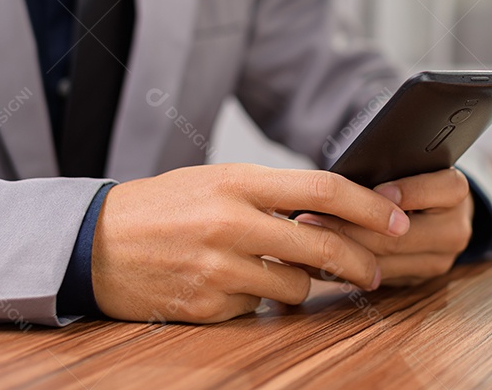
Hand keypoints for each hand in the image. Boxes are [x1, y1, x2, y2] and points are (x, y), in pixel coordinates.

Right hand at [91, 163, 409, 323]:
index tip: (398, 218)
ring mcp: (219, 268)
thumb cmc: (163, 206)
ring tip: (285, 273)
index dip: (369, 207)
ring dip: (303, 285)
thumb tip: (332, 210)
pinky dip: (261, 301)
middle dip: (361, 262)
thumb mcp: (216, 181)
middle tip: (376, 270)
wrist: (94, 243)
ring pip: (296, 286)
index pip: (324, 190)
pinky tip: (238, 285)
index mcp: (239, 182)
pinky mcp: (207, 305)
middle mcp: (232, 223)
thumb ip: (271, 193)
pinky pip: (259, 309)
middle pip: (322, 247)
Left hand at [295, 168, 473, 285]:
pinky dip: (347, 267)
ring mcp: (439, 260)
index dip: (407, 191)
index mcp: (456, 192)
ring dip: (343, 250)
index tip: (377, 190)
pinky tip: (320, 257)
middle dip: (353, 226)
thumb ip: (389, 169)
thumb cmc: (410, 177)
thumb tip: (346, 176)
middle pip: (403, 235)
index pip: (440, 189)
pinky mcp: (419, 280)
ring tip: (308, 238)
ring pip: (386, 262)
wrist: (434, 210)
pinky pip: (379, 277)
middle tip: (312, 218)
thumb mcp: (408, 165)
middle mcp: (455, 230)